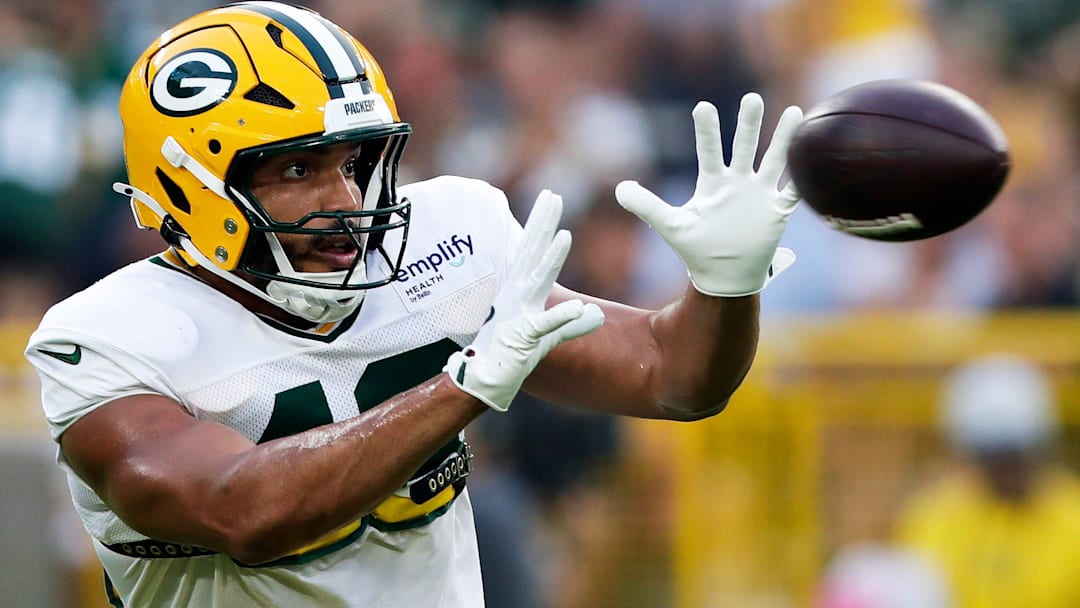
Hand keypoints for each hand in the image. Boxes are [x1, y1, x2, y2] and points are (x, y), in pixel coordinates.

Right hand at [445, 190, 603, 411]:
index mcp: (521, 288)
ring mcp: (519, 312)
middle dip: (542, 223)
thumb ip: (571, 323)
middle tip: (552, 196)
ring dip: (551, 259)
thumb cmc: (511, 352)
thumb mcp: (546, 334)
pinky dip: (562, 317)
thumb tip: (595, 313)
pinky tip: (581, 308)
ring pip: (538, 280)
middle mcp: (518, 294)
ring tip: (565, 236)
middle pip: (532, 252)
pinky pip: (546, 325)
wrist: (486, 376)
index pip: (534, 248)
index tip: (551, 197)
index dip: (542, 222)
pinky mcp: (524, 336)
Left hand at [615, 93, 803, 296]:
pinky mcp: (776, 212)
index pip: (709, 151)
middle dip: (748, 125)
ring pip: (774, 161)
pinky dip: (802, 180)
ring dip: (783, 140)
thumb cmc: (696, 249)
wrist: (724, 277)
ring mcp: (760, 195)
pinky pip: (793, 193)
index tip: (702, 106)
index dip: (706, 130)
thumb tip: (619, 189)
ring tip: (795, 113)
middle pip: (744, 148)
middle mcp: (738, 183)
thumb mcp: (671, 225)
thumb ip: (647, 206)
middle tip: (751, 98)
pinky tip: (812, 161)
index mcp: (713, 183)